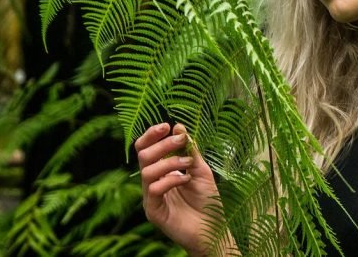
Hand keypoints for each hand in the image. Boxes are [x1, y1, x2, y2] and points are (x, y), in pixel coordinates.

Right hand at [135, 123, 222, 254]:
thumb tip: (178, 127)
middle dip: (162, 145)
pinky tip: (185, 180)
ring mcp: (151, 198)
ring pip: (147, 171)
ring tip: (188, 164)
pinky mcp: (154, 212)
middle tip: (180, 142)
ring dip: (169, 162)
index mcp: (161, 171)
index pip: (146, 149)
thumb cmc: (207, 202)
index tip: (166, 126)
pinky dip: (170, 179)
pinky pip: (153, 189)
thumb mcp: (201, 171)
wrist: (214, 231)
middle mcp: (153, 183)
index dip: (152, 135)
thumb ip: (190, 151)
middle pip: (143, 156)